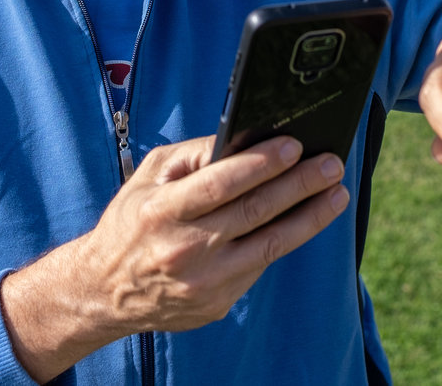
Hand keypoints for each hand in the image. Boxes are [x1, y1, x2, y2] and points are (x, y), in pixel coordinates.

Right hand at [0, 134, 347, 380]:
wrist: (105, 291)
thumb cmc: (132, 221)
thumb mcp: (148, 177)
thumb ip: (193, 155)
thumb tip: (242, 138)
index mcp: (162, 212)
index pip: (220, 183)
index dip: (261, 163)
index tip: (294, 145)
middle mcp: (183, 249)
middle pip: (254, 212)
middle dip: (299, 184)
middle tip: (331, 164)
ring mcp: (204, 282)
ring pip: (270, 244)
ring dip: (310, 216)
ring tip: (337, 193)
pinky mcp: (217, 303)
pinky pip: (259, 265)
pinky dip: (285, 239)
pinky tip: (305, 219)